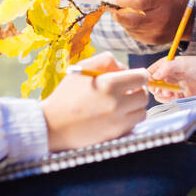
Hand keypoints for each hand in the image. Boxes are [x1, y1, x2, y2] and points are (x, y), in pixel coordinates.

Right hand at [40, 52, 154, 150]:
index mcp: (109, 84)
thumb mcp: (82, 68)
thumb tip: (125, 68)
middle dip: (137, 91)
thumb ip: (106, 60)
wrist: (52, 125)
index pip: (142, 77)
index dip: (138, 76)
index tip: (132, 78)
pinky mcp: (115, 135)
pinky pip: (133, 125)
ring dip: (135, 107)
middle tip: (125, 92)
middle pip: (144, 95)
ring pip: (142, 112)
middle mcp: (116, 103)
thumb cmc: (66, 95)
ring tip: (121, 105)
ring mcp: (117, 122)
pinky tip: (115, 116)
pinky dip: (128, 120)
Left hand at [109, 0, 189, 44]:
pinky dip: (130, 27)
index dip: (123, 0)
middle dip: (117, 13)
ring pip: (130, 28)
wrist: (187, 18)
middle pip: (131, 19)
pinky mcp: (154, 40)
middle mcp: (161, 17)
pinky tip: (134, 20)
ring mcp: (157, 31)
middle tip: (113, 7)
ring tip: (124, 11)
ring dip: (122, 20)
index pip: (139, 2)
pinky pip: (134, 34)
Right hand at [146, 54, 195, 102]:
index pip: (150, 73)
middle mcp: (168, 75)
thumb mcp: (184, 63)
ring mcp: (174, 85)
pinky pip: (170, 100)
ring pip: (161, 94)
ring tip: (172, 94)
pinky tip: (177, 96)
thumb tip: (155, 75)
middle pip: (154, 86)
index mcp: (166, 65)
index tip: (153, 85)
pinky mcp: (181, 94)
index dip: (149, 80)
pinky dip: (171, 100)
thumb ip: (168, 67)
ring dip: (164, 96)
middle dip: (157, 90)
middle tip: (166, 91)